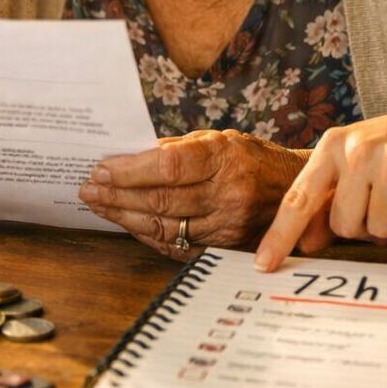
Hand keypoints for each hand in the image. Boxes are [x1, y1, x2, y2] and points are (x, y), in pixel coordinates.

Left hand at [80, 130, 307, 260]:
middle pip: (161, 199)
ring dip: (124, 217)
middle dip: (117, 195)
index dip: (129, 171)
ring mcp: (228, 225)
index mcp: (226, 157)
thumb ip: (179, 149)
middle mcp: (229, 193)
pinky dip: (146, 235)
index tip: (101, 169)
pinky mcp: (225, 248)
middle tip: (89, 189)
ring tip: (99, 206)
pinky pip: (177, 246)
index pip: (168, 167)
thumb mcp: (221, 139)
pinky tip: (127, 224)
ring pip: (164, 226)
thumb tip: (129, 157)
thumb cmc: (254, 159)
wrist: (297, 190)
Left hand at [254, 105, 386, 270]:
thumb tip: (307, 241)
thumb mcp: (363, 162)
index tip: (265, 265)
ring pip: (377, 229)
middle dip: (363, 226)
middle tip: (384, 200)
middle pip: (343, 224)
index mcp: (336, 143)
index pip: (300, 197)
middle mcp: (359, 148)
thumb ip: (332, 196)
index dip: (280, 235)